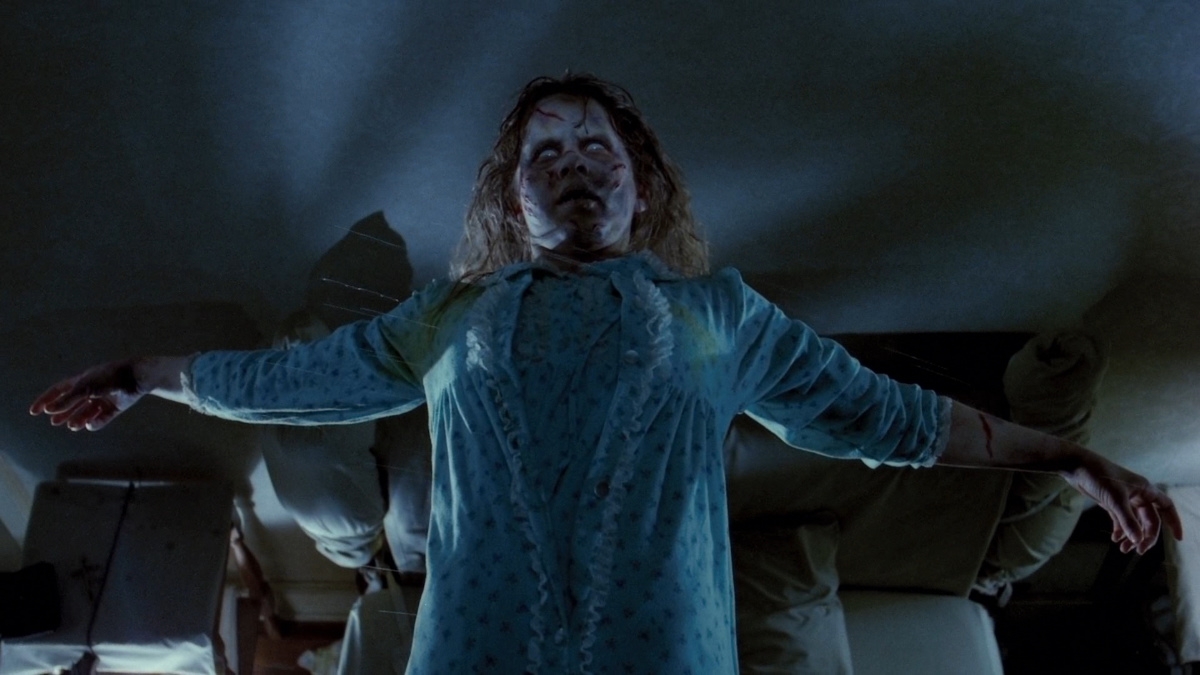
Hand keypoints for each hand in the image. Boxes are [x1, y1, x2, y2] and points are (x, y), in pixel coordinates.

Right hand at [29, 359, 147, 430]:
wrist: (136, 377)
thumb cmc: (108, 377)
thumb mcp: (85, 387)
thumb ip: (68, 400)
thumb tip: (49, 411)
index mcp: (81, 380)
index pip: (58, 391)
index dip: (45, 400)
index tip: (34, 411)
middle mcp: (91, 390)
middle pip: (71, 404)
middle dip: (62, 413)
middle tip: (55, 423)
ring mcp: (103, 399)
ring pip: (86, 412)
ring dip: (77, 419)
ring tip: (72, 426)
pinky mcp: (115, 407)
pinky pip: (102, 418)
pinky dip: (96, 422)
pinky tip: (89, 424)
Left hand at [1062, 456, 1184, 553]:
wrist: (1076, 465)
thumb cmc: (1098, 476)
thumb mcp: (1115, 499)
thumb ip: (1127, 520)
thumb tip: (1138, 540)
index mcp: (1145, 490)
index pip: (1166, 507)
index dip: (1174, 522)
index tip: (1177, 538)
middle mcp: (1137, 495)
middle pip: (1149, 520)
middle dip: (1146, 536)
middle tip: (1139, 551)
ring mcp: (1124, 499)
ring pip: (1134, 521)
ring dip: (1131, 535)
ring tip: (1123, 549)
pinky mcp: (1111, 502)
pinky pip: (1121, 519)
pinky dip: (1120, 529)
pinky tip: (1115, 538)